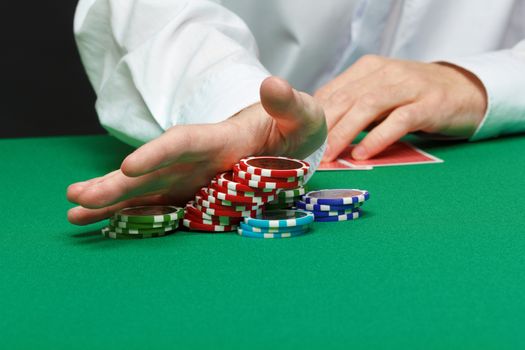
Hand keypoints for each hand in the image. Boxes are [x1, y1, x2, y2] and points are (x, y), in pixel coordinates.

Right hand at [67, 77, 325, 224]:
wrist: (283, 147)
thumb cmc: (291, 130)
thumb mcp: (300, 116)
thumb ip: (289, 105)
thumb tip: (273, 85)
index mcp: (217, 140)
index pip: (182, 143)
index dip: (157, 154)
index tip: (130, 167)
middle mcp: (194, 161)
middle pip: (151, 171)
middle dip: (116, 183)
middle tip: (77, 195)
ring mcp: (189, 180)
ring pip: (146, 191)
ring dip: (112, 201)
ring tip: (75, 212)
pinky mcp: (191, 198)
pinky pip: (158, 208)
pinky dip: (131, 216)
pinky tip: (102, 224)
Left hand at [315, 55, 487, 160]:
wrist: (466, 90)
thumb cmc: (415, 96)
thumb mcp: (381, 94)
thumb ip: (354, 105)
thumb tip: (321, 130)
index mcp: (369, 69)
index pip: (332, 92)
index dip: (315, 118)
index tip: (301, 140)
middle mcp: (386, 73)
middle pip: (346, 98)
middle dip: (324, 127)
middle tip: (310, 152)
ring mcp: (409, 86)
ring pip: (367, 106)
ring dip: (345, 132)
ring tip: (331, 154)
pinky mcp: (430, 104)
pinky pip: (398, 121)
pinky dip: (377, 138)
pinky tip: (363, 154)